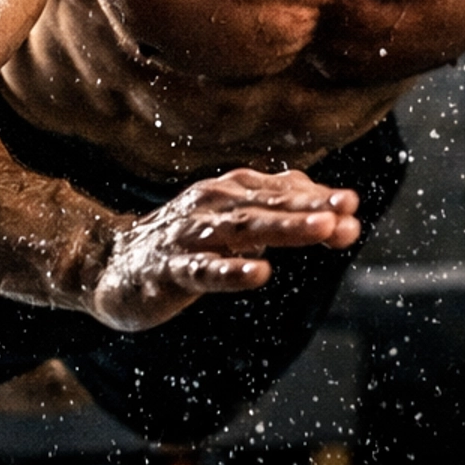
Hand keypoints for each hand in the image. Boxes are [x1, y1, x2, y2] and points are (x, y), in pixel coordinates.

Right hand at [87, 167, 360, 331]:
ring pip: (243, 231)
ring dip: (283, 228)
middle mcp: (213, 206)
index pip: (281, 192)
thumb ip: (285, 217)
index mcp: (231, 192)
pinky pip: (204, 271)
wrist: (111, 263)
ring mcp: (190, 237)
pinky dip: (232, 270)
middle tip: (346, 211)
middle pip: (268, 206)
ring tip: (320, 229)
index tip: (353, 204)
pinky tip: (259, 272)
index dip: (318, 197)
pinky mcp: (170, 270)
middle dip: (309, 208)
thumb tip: (342, 214)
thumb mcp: (236, 221)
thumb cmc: (186, 240)